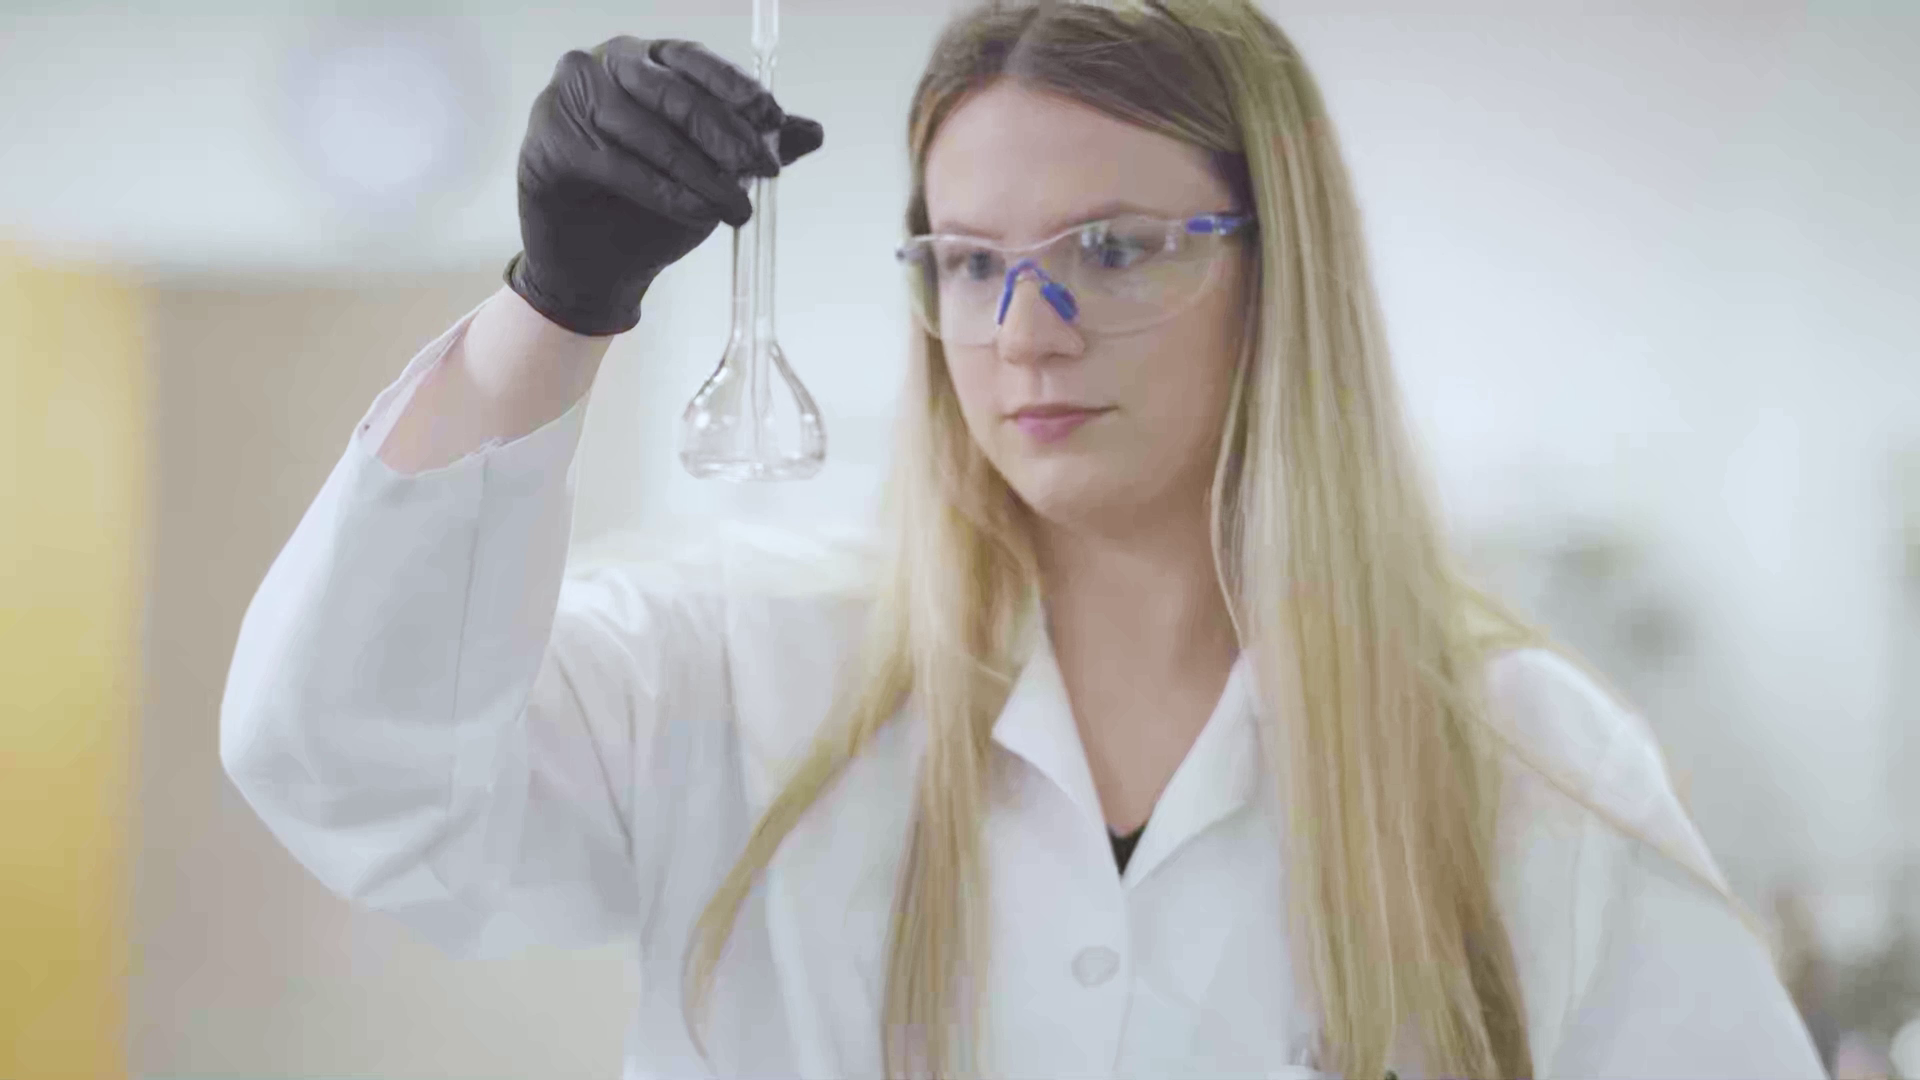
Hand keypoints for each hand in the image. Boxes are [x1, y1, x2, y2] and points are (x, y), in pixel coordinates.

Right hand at [504, 37, 824, 336]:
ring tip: (736, 207)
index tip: (773, 117)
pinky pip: (615, 162)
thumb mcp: (711, 173)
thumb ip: (753, 148)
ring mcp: (572, 98)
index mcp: (647, 59)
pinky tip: (694, 211)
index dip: (735, 87)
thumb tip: (814, 133)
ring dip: (699, 172)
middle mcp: (607, 66)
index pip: (694, 61)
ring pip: (647, 130)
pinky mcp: (550, 138)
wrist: (597, 263)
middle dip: (726, 134)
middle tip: (765, 170)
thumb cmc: (651, 205)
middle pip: (673, 93)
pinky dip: (661, 189)